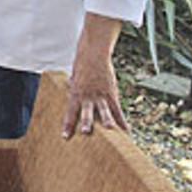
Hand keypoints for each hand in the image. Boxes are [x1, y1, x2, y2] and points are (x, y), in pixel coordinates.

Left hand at [62, 13, 128, 137]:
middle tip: (86, 132)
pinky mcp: (111, 94)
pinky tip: (126, 132)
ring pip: (104, 110)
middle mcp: (87, 96)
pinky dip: (122, 121)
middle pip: (86, 111)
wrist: (93, 54)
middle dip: (86, 122)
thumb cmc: (81, 67)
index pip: (70, 112)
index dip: (68, 124)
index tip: (65, 136)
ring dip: (107, 121)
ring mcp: (100, 95)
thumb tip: (70, 95)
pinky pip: (117, 110)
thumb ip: (73, 90)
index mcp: (75, 94)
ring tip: (110, 130)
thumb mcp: (73, 80)